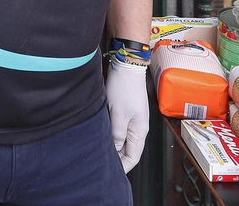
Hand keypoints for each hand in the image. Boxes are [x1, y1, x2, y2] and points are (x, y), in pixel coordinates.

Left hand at [105, 56, 149, 173]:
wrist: (126, 65)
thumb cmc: (124, 88)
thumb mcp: (119, 114)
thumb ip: (117, 134)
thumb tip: (115, 151)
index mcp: (139, 131)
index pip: (133, 156)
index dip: (123, 166)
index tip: (110, 173)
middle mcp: (137, 127)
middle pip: (128, 149)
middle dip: (116, 158)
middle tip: (101, 164)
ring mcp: (131, 119)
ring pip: (122, 139)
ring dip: (112, 146)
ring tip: (99, 152)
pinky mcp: (124, 111)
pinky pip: (118, 128)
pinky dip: (110, 134)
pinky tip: (101, 136)